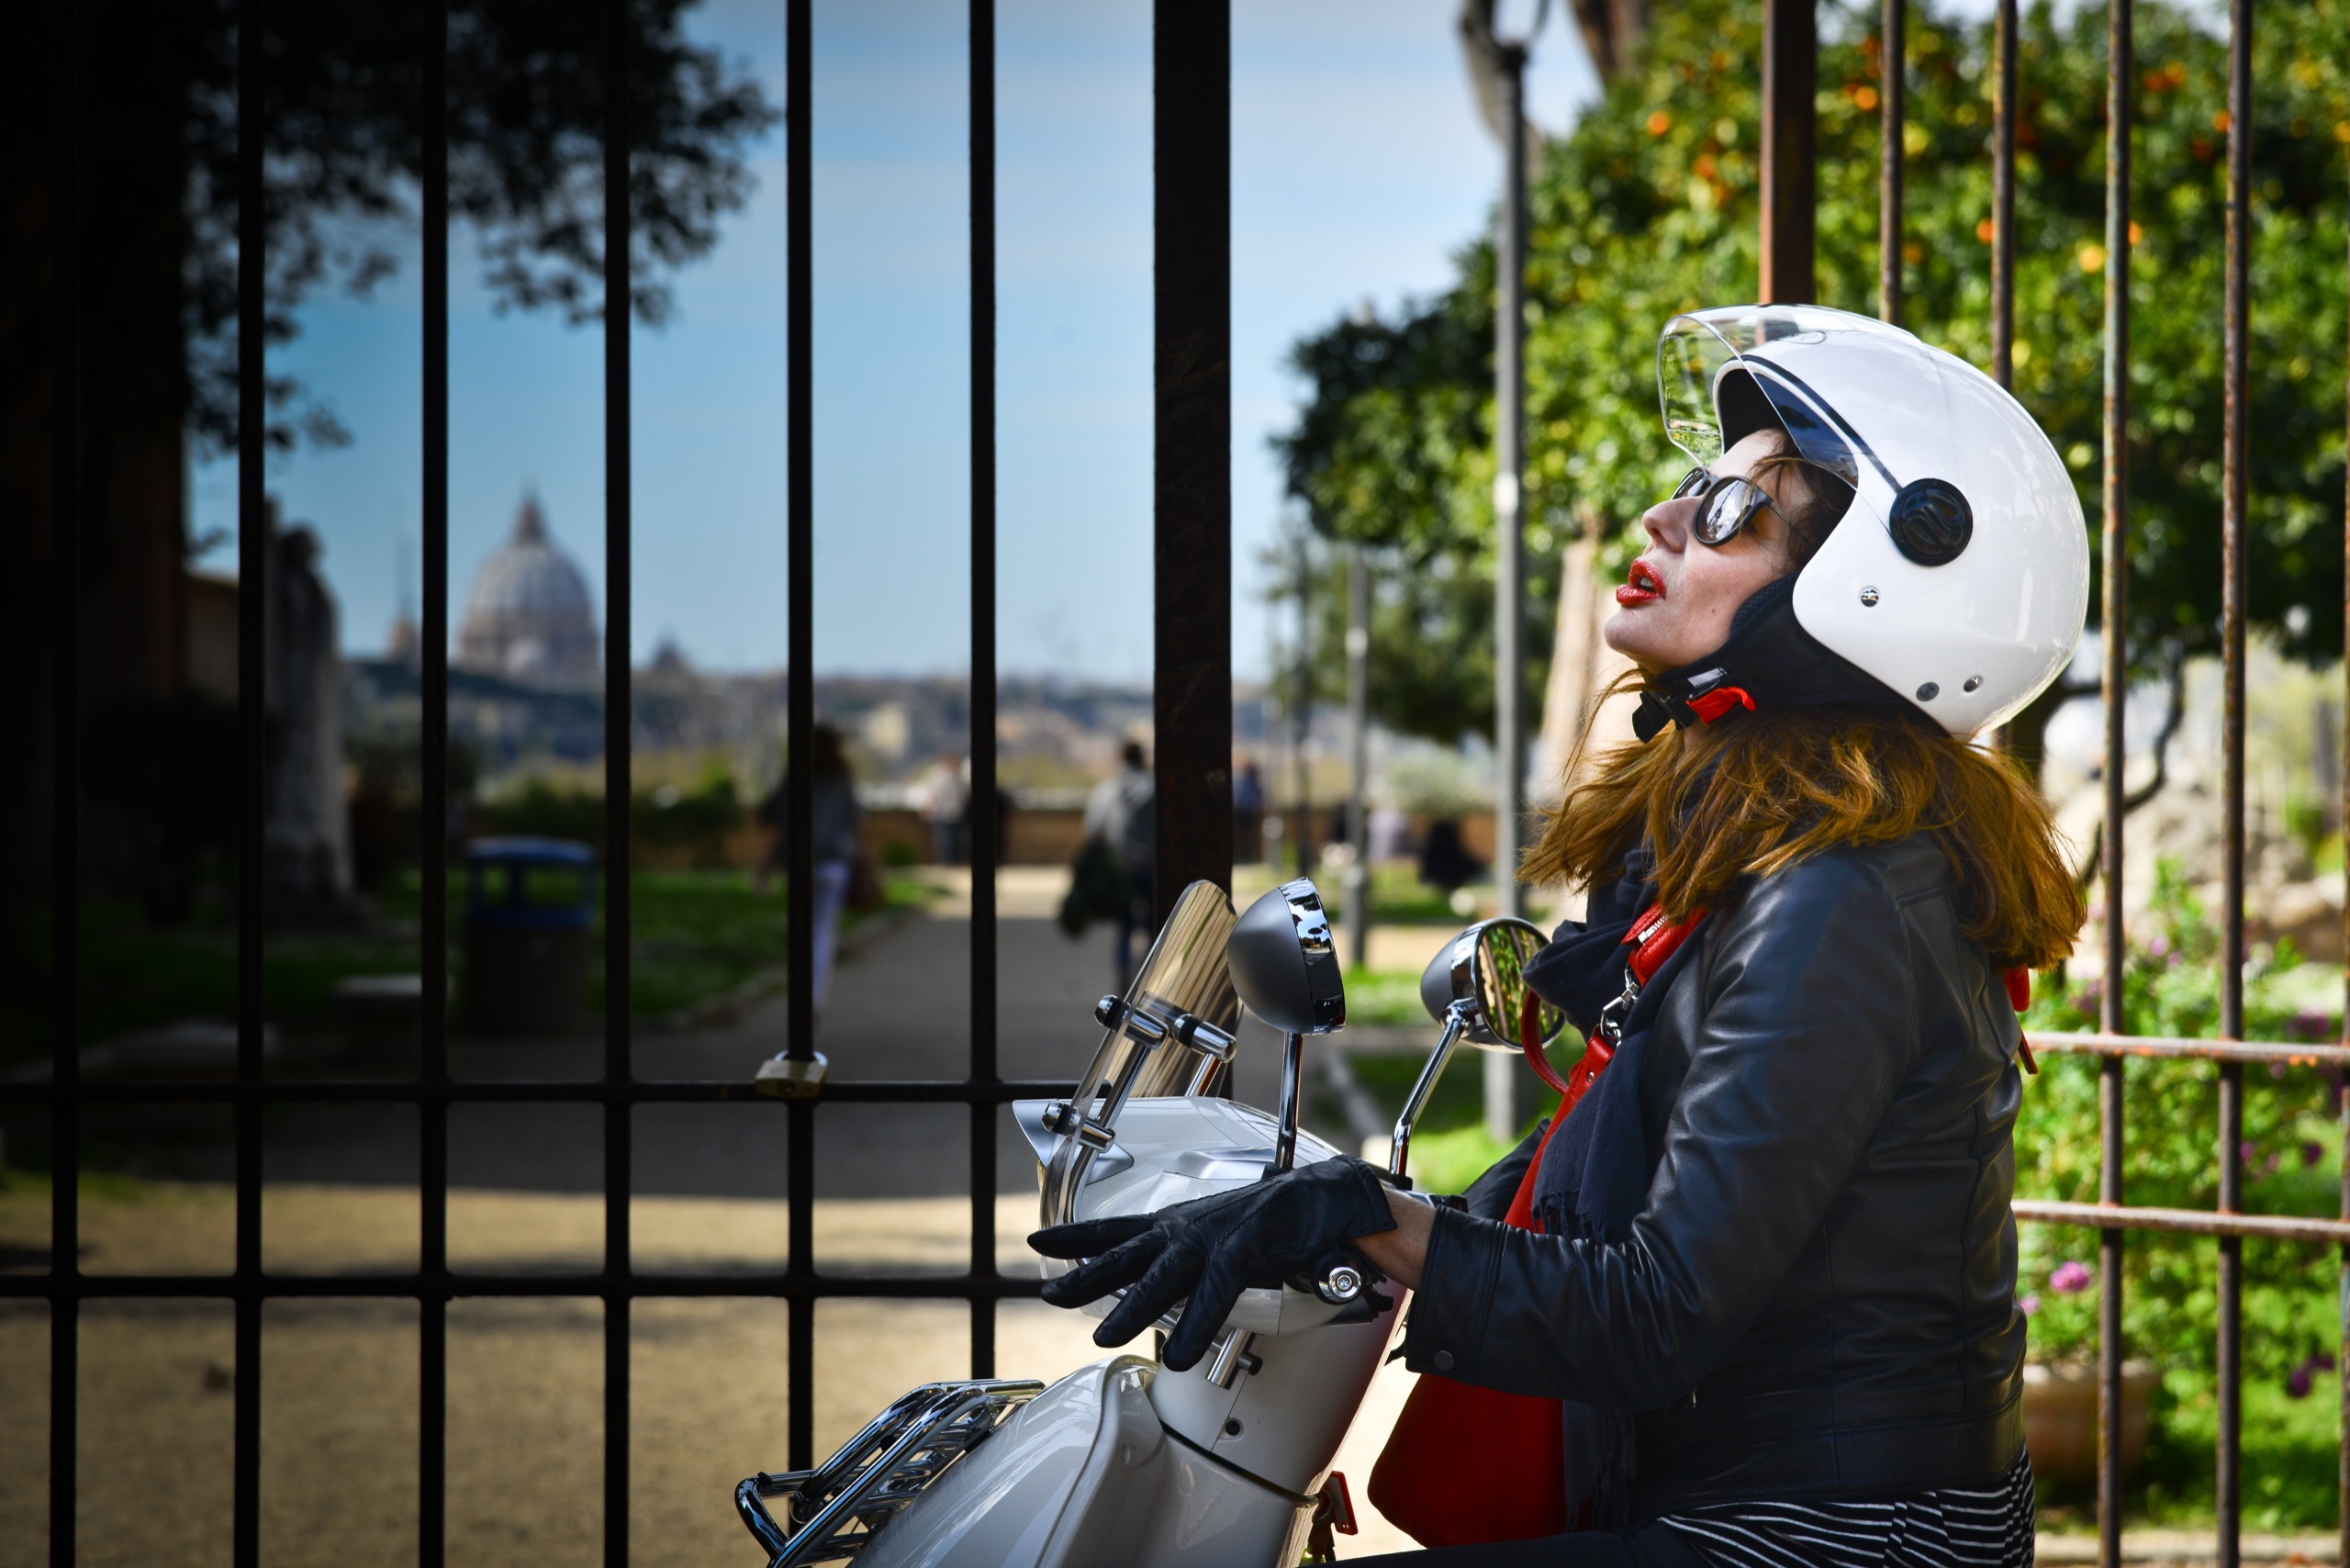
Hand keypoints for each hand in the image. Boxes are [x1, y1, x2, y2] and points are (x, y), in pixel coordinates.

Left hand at [1029, 1156, 1398, 1369]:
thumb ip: (1190, 1266)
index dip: (1076, 1236)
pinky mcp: (1247, 1248)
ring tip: (1105, 1336)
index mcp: (1180, 1225)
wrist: (1328, 1198)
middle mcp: (1189, 1229)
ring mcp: (1216, 1236)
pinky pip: (1215, 1291)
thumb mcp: (1219, 1239)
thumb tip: (1167, 1293)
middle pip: (1126, 1253)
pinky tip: (1179, 1351)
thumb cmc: (1278, 1220)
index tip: (1039, 1242)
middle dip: (1085, 1274)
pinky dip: (1195, 1322)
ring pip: (1163, 1275)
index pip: (1117, 1229)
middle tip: (1050, 1295)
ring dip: (1132, 1307)